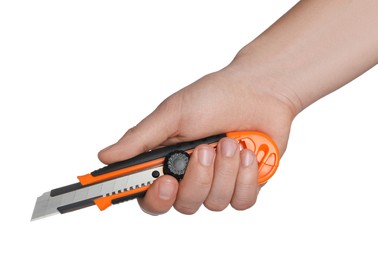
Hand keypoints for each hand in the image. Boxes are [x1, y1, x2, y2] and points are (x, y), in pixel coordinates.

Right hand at [98, 63, 295, 214]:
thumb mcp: (173, 113)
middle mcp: (191, 176)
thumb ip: (141, 139)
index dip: (153, 197)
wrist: (259, 90)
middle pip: (183, 204)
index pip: (150, 194)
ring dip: (225, 170)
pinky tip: (248, 154)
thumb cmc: (214, 96)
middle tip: (205, 148)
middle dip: (197, 176)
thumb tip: (106, 156)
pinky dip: (245, 177)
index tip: (163, 182)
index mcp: (168, 160)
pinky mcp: (244, 185)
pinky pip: (242, 201)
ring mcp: (219, 182)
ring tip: (231, 142)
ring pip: (214, 202)